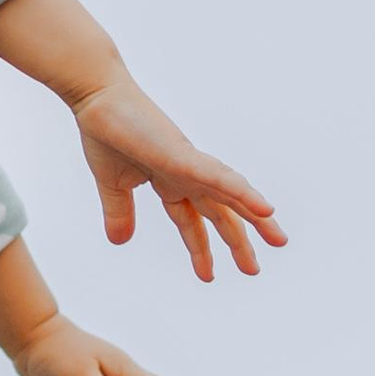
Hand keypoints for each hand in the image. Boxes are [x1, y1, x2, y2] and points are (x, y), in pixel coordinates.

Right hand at [73, 73, 284, 281]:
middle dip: (238, 241)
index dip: (200, 248)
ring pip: (230, 195)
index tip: (209, 275)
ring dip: (256, 217)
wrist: (96, 100)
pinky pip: (220, 177)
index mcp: (169, 182)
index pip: (192, 221)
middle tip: (254, 269)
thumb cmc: (105, 133)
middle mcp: (186, 175)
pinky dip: (243, 193)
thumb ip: (119, 213)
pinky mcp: (184, 155)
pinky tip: (265, 208)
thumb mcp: (112, 186)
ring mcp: (189, 164)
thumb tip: (120, 242)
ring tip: (278, 239)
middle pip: (219, 212)